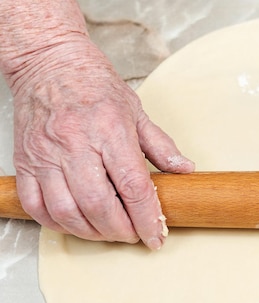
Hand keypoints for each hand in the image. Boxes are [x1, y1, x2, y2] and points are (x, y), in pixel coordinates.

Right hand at [11, 38, 194, 249]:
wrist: (48, 62)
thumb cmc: (93, 84)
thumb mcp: (136, 110)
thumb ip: (161, 145)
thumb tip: (185, 170)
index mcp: (109, 130)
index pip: (133, 186)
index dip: (147, 218)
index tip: (156, 236)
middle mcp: (75, 144)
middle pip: (98, 205)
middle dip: (120, 230)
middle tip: (133, 235)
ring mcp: (46, 154)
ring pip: (66, 211)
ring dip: (91, 232)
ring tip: (108, 232)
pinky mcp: (24, 161)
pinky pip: (36, 205)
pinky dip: (56, 223)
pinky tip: (75, 224)